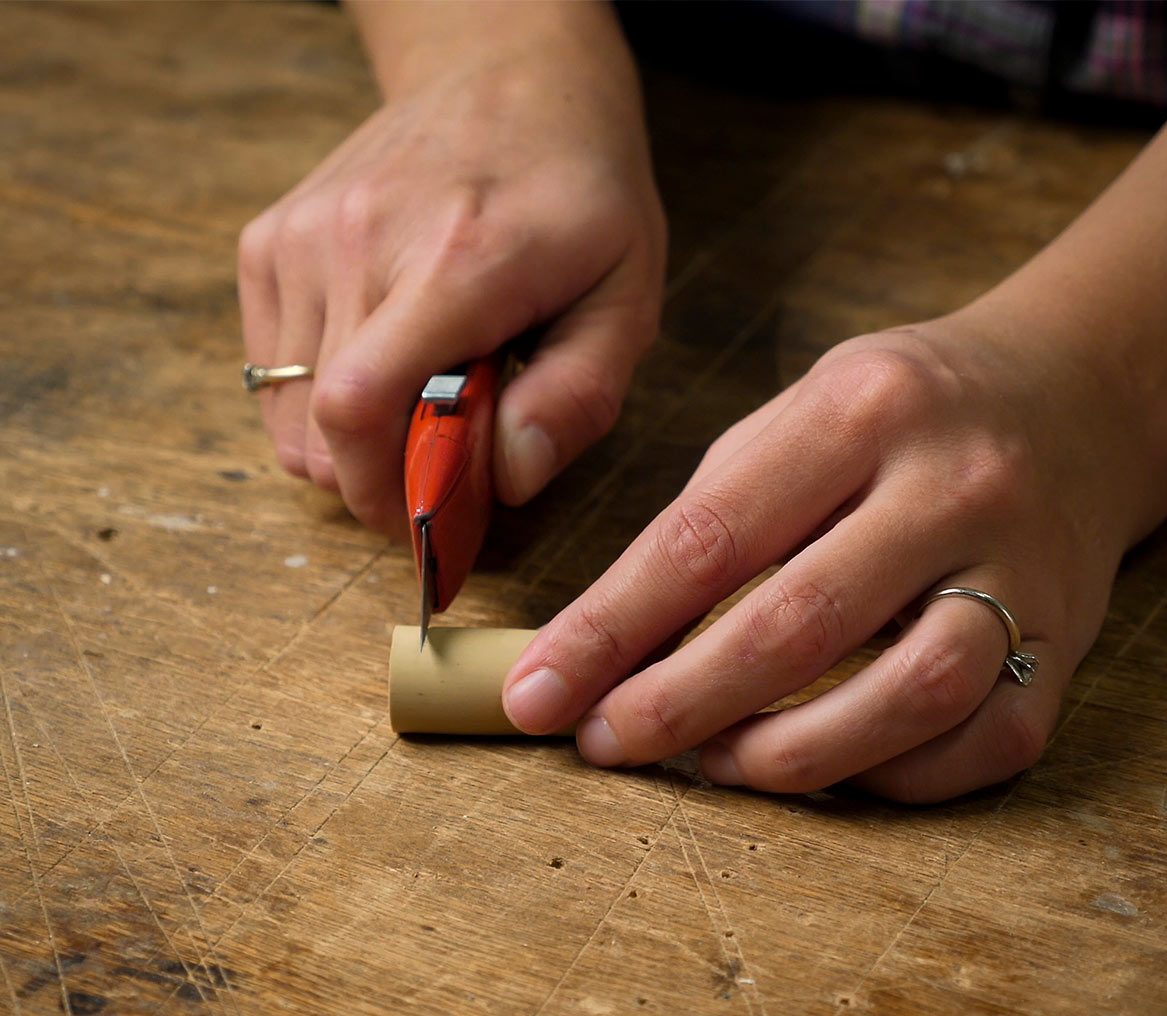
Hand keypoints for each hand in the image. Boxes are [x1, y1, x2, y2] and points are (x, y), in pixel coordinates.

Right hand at [238, 6, 664, 536]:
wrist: (503, 74)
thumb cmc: (577, 194)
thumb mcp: (625, 297)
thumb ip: (577, 396)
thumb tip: (506, 477)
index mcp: (456, 263)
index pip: (358, 410)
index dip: (382, 494)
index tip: (429, 519)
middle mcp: (357, 244)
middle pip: (318, 431)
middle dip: (377, 482)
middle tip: (437, 466)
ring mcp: (301, 238)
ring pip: (287, 412)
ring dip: (348, 444)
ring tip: (415, 406)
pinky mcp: (270, 241)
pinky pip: (271, 370)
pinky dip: (317, 400)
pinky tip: (380, 363)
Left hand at [501, 315, 1144, 803]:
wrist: (1074, 399)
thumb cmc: (902, 413)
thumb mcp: (796, 415)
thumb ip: (711, 516)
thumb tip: (612, 641)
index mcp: (859, 410)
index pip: (708, 538)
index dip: (609, 629)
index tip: (537, 693)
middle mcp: (951, 485)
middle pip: (797, 623)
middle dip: (678, 703)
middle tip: (604, 743)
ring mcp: (1024, 568)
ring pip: (909, 693)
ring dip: (789, 753)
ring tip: (713, 763)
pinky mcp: (1068, 640)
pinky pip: (983, 740)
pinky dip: (893, 775)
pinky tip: (828, 766)